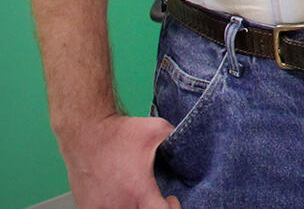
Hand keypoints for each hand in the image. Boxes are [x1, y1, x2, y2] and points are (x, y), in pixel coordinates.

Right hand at [59, 113, 180, 207]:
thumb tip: (190, 140)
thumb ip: (177, 139)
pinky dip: (115, 206)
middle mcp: (119, 205)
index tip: (171, 198)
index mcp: (139, 193)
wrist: (85, 132)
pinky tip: (118, 198)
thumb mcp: (158, 129)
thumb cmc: (118, 132)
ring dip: (134, 207)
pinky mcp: (87, 207)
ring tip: (136, 197)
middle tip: (155, 199)